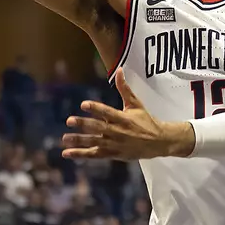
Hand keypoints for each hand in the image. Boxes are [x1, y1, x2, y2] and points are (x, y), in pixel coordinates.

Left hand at [62, 70, 193, 160]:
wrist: (159, 142)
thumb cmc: (146, 121)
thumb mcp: (136, 104)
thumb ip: (124, 88)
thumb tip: (119, 70)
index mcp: (123, 118)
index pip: (107, 112)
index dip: (96, 108)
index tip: (84, 104)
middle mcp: (118, 131)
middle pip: (98, 128)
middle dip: (83, 124)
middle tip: (70, 120)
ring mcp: (115, 144)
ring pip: (94, 142)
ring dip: (79, 141)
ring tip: (65, 138)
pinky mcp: (113, 154)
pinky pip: (95, 154)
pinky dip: (81, 154)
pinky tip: (67, 153)